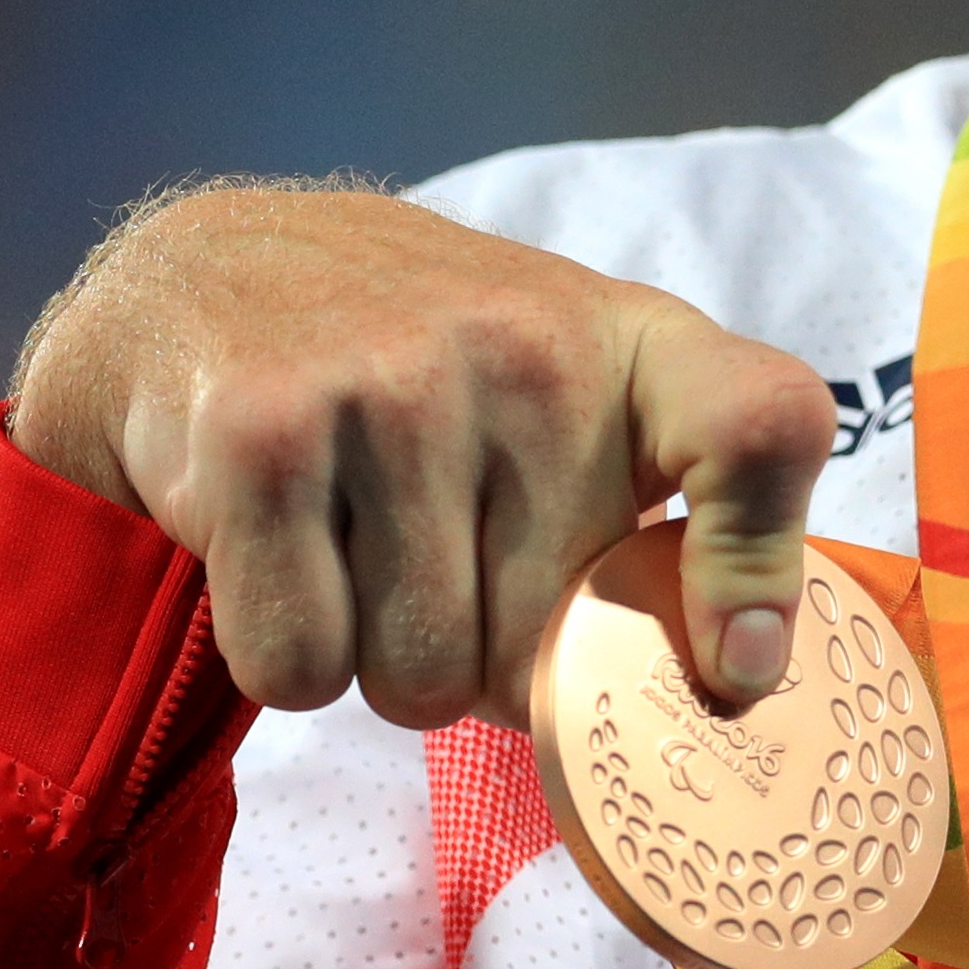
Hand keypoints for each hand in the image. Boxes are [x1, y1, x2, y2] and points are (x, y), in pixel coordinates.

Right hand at [5, 182, 838, 727]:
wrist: (205, 282)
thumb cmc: (424, 376)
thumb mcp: (577, 399)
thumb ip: (671, 525)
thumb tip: (734, 687)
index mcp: (632, 343)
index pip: (762, 427)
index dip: (759, 569)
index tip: (732, 679)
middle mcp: (527, 346)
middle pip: (552, 649)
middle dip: (489, 657)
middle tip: (440, 564)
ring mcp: (391, 383)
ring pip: (421, 680)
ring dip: (379, 660)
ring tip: (355, 548)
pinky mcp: (262, 435)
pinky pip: (302, 666)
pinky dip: (285, 655)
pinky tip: (281, 552)